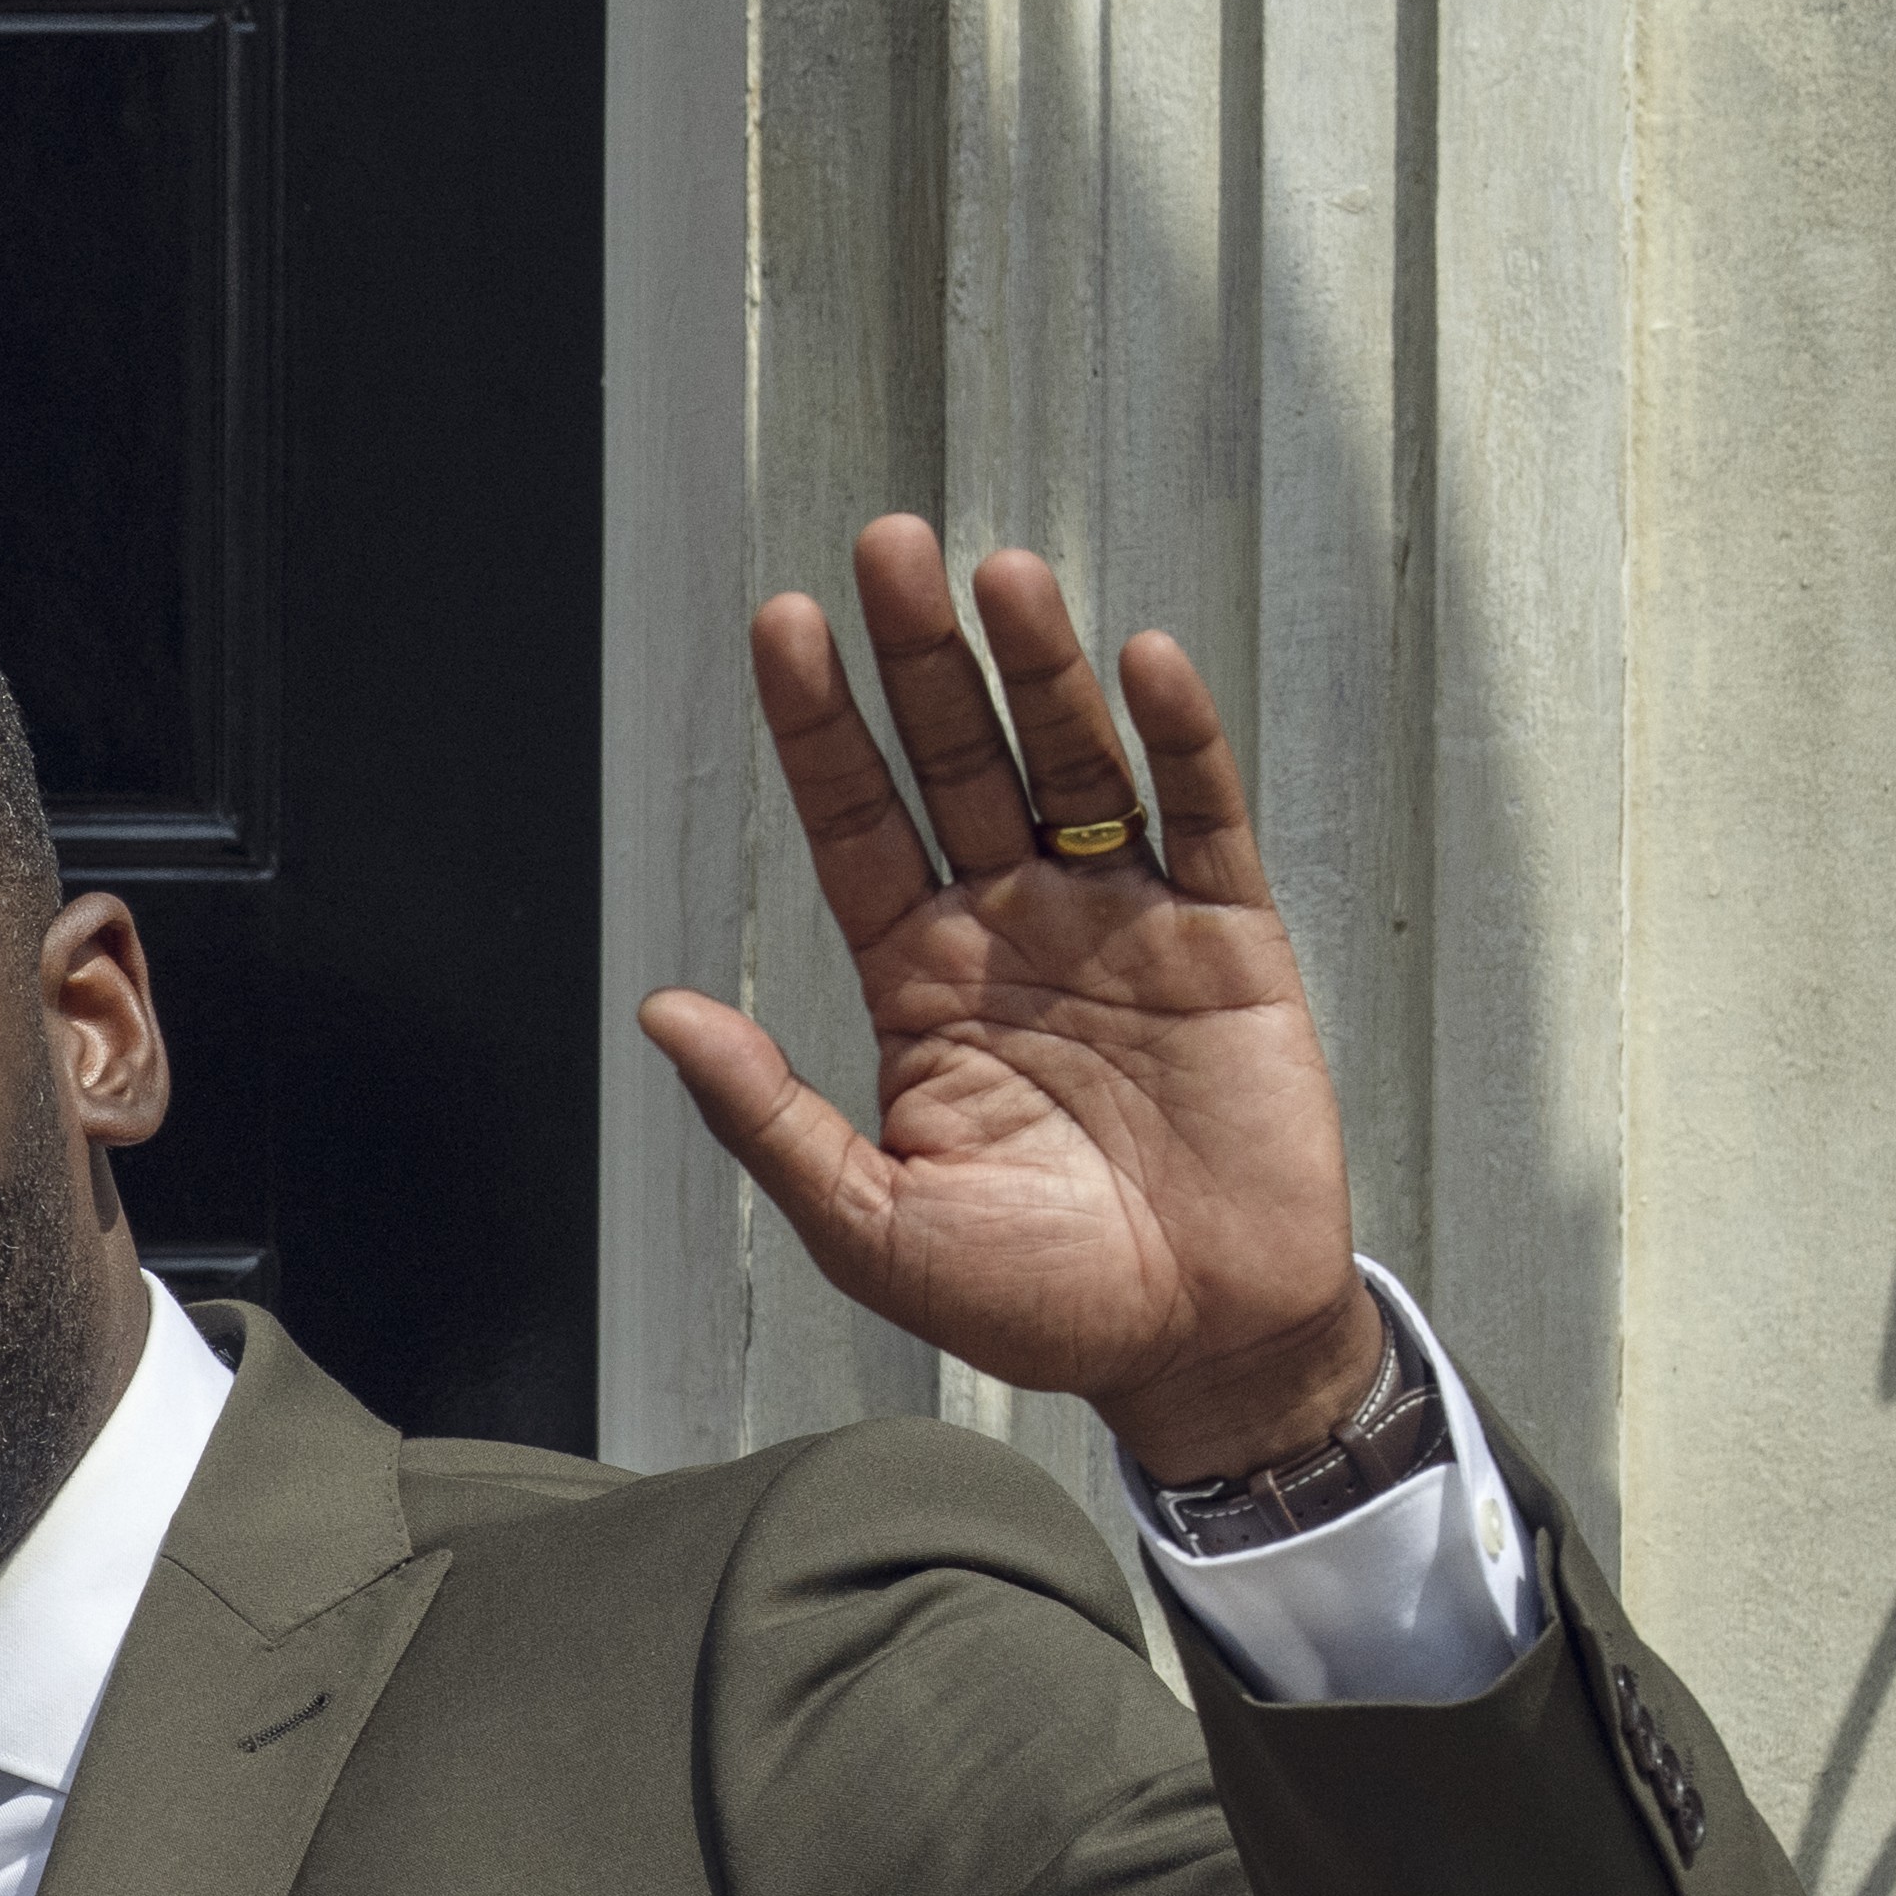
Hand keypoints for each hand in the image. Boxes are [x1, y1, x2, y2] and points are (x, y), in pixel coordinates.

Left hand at [636, 517, 1388, 1487]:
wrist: (1196, 1347)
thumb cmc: (1035, 1303)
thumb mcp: (871, 1224)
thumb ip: (770, 1118)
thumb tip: (664, 1011)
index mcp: (920, 981)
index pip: (856, 822)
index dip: (821, 726)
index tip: (784, 627)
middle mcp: (1014, 925)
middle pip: (958, 760)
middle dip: (918, 658)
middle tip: (884, 549)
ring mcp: (1124, 918)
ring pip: (1073, 761)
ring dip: (1038, 669)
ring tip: (999, 580)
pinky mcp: (1230, 938)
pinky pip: (1202, 813)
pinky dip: (1177, 736)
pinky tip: (1140, 661)